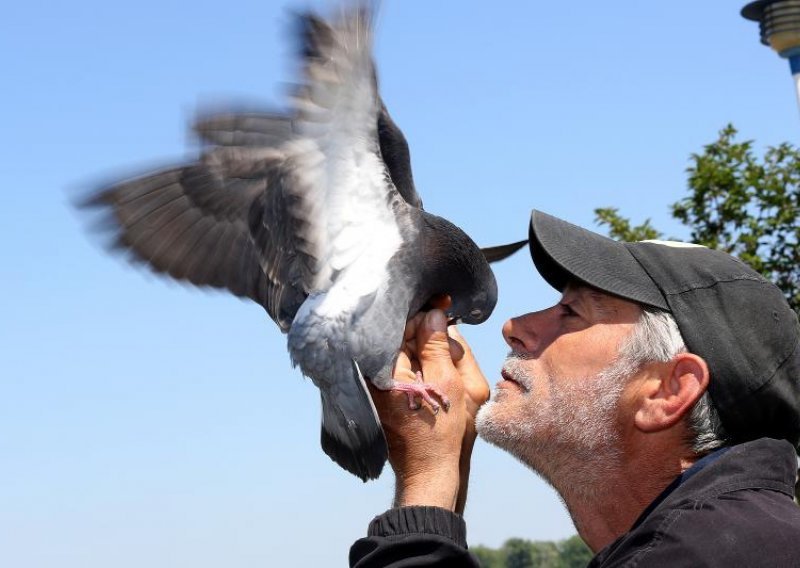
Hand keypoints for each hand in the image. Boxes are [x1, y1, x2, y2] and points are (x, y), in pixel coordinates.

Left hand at [371, 307, 488, 512]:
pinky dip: (417, 364)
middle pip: (398, 337)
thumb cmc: (441, 432)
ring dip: (424, 350)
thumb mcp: (447, 383)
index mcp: (383, 370)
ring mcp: (374, 387)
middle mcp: (371, 376)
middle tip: (450, 340)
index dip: (424, 315)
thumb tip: (432, 314)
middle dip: (426, 334)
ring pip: (401, 352)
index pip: (399, 325)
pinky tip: (435, 373)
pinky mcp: (380, 396)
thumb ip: (437, 345)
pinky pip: (398, 368)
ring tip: (446, 363)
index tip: (443, 306)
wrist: (428, 473)